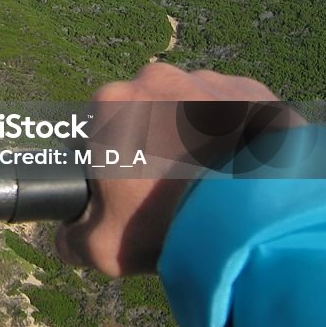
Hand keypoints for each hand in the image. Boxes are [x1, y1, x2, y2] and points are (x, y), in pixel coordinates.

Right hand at [55, 63, 302, 275]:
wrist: (257, 218)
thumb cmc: (169, 224)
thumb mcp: (102, 246)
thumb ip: (72, 239)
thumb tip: (68, 237)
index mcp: (111, 103)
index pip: (99, 128)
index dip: (109, 160)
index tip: (128, 188)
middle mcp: (156, 79)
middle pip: (146, 112)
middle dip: (154, 141)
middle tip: (171, 188)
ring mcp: (208, 80)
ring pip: (193, 108)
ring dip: (197, 135)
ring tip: (214, 182)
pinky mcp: (254, 90)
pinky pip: (238, 111)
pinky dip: (238, 135)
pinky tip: (245, 171)